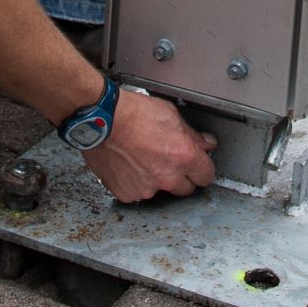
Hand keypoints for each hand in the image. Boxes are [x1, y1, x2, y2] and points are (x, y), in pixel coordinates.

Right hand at [81, 91, 216, 202]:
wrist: (101, 120)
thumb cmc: (133, 113)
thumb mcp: (170, 114)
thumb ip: (192, 135)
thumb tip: (206, 143)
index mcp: (184, 157)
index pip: (206, 176)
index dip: (201, 169)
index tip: (197, 165)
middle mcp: (168, 177)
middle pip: (186, 188)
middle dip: (181, 176)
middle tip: (168, 160)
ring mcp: (147, 189)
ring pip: (159, 191)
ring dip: (155, 179)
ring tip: (142, 158)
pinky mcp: (127, 193)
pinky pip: (136, 193)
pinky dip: (134, 183)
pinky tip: (128, 165)